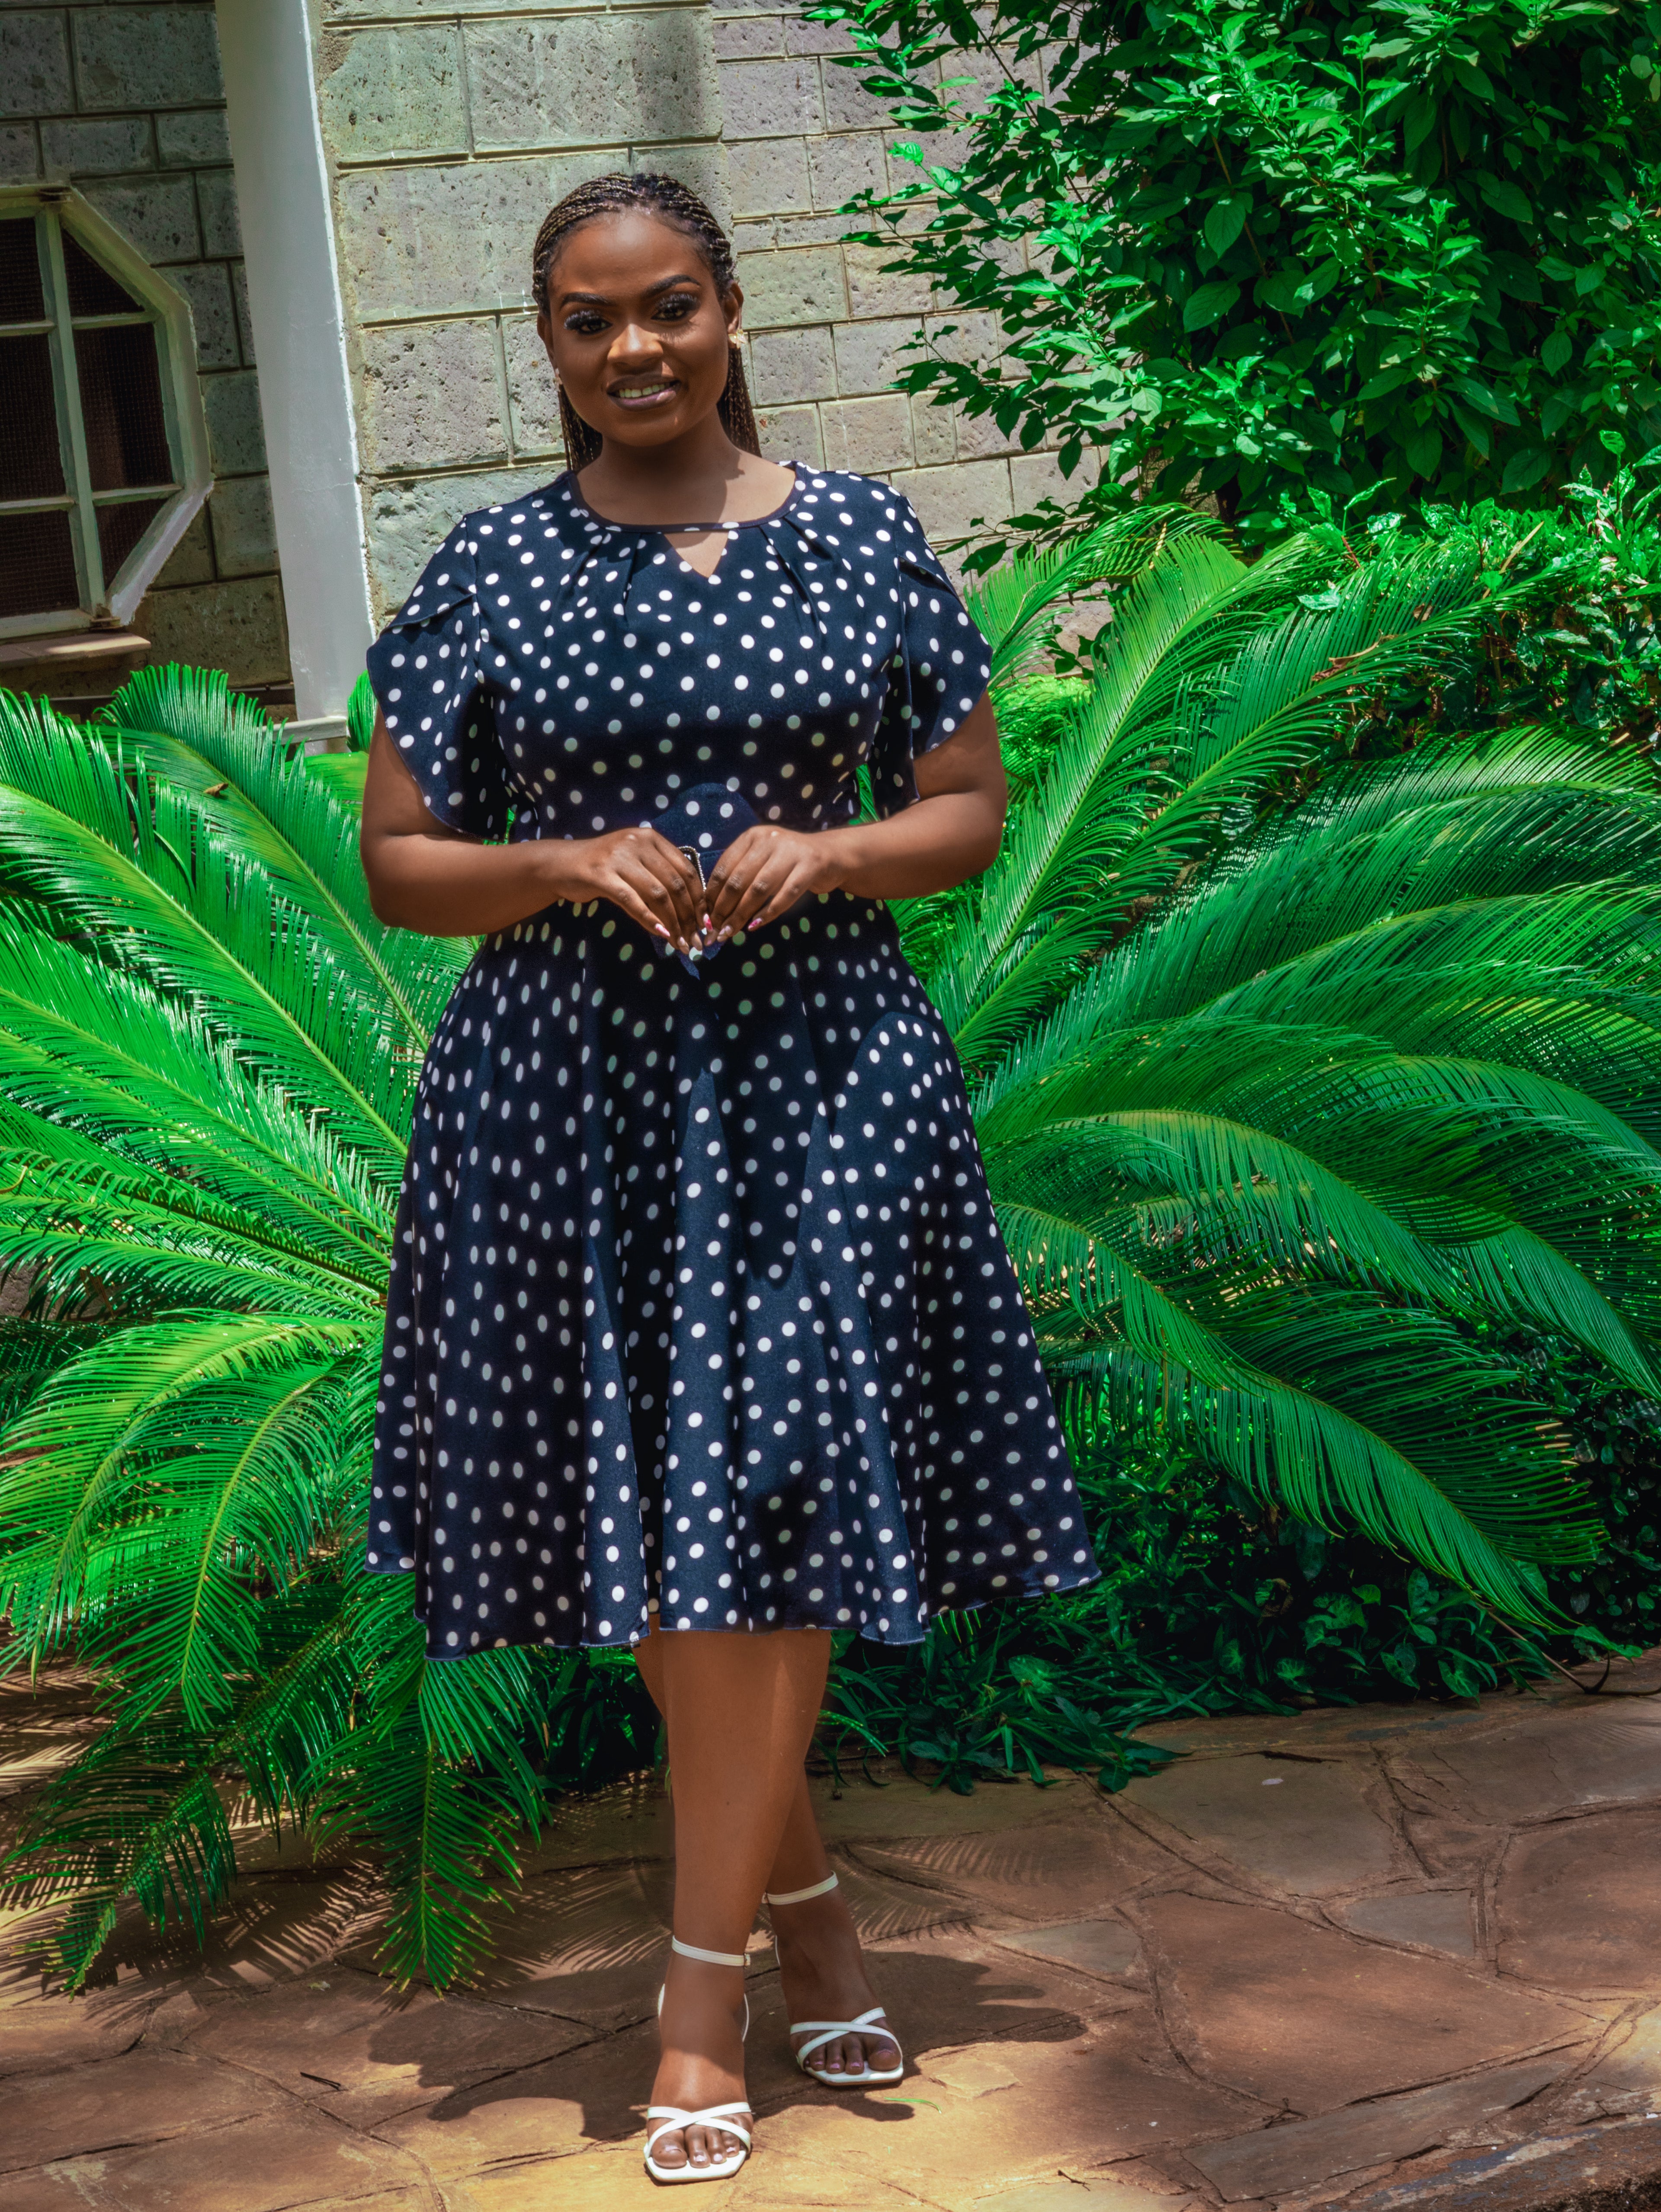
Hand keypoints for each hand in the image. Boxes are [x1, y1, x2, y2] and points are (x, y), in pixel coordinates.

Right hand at [559, 826, 705, 951]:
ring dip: (672, 923)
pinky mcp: (601, 875)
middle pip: (675, 884)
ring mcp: (619, 858)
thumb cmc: (606, 867)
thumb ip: (661, 876)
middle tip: (694, 939)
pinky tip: (661, 934)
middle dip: (689, 917)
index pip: (687, 870)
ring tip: (680, 943)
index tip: (705, 922)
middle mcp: (638, 843)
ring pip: (657, 894)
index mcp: (651, 838)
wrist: (563, 864)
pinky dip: (649, 919)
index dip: (699, 899)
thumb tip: (692, 910)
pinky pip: (632, 901)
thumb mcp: (636, 863)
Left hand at [701, 825, 852, 942]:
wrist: (830, 855)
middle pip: (738, 880)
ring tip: (730, 932)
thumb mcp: (762, 860)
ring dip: (742, 914)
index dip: (712, 895)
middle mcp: (769, 839)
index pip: (724, 868)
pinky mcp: (810, 866)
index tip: (706, 917)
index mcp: (752, 837)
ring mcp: (791, 852)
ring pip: (759, 889)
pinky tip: (755, 926)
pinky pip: (785, 895)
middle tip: (714, 930)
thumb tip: (713, 908)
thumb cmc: (788, 863)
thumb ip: (741, 876)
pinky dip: (768, 913)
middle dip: (723, 909)